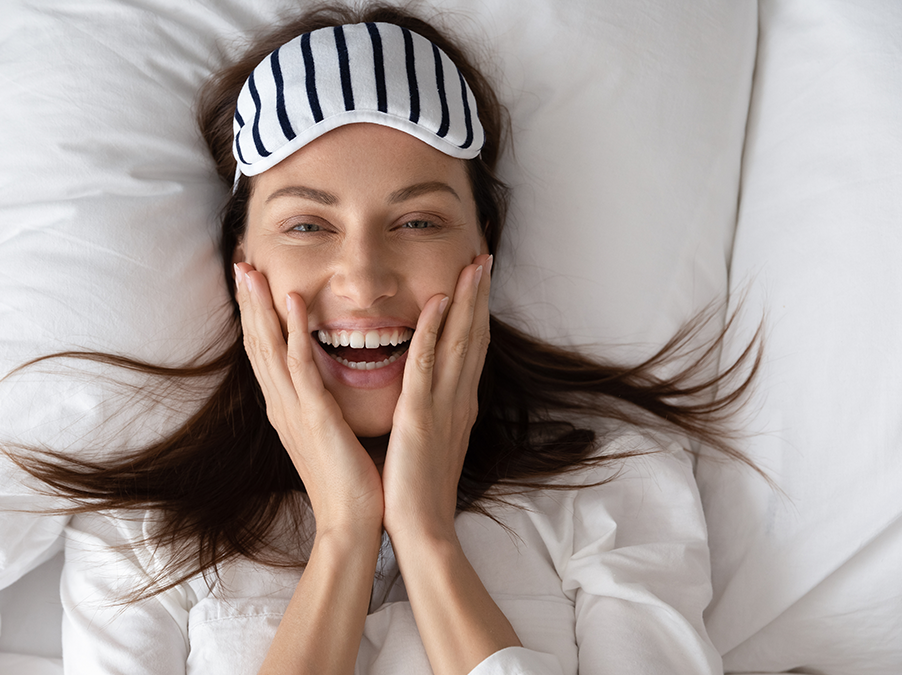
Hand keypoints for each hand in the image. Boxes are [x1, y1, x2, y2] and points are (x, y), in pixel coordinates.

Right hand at [233, 262, 383, 538]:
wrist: (351, 523)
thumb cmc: (347, 482)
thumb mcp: (326, 435)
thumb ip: (319, 406)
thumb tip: (320, 387)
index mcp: (286, 408)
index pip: (265, 352)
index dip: (256, 315)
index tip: (250, 282)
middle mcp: (282, 405)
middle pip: (257, 343)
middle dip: (248, 303)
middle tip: (239, 263)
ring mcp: (294, 410)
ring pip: (270, 348)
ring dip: (260, 307)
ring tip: (252, 272)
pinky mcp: (313, 417)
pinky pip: (300, 367)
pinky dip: (292, 333)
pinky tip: (292, 302)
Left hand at [381, 254, 492, 542]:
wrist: (420, 529)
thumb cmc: (418, 491)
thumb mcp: (429, 441)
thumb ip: (431, 412)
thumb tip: (425, 394)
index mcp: (457, 405)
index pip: (470, 349)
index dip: (475, 312)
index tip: (477, 280)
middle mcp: (458, 400)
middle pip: (474, 336)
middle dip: (479, 295)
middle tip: (483, 256)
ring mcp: (444, 406)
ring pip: (460, 342)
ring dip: (466, 301)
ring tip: (473, 264)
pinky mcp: (420, 416)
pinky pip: (428, 365)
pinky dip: (435, 332)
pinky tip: (439, 304)